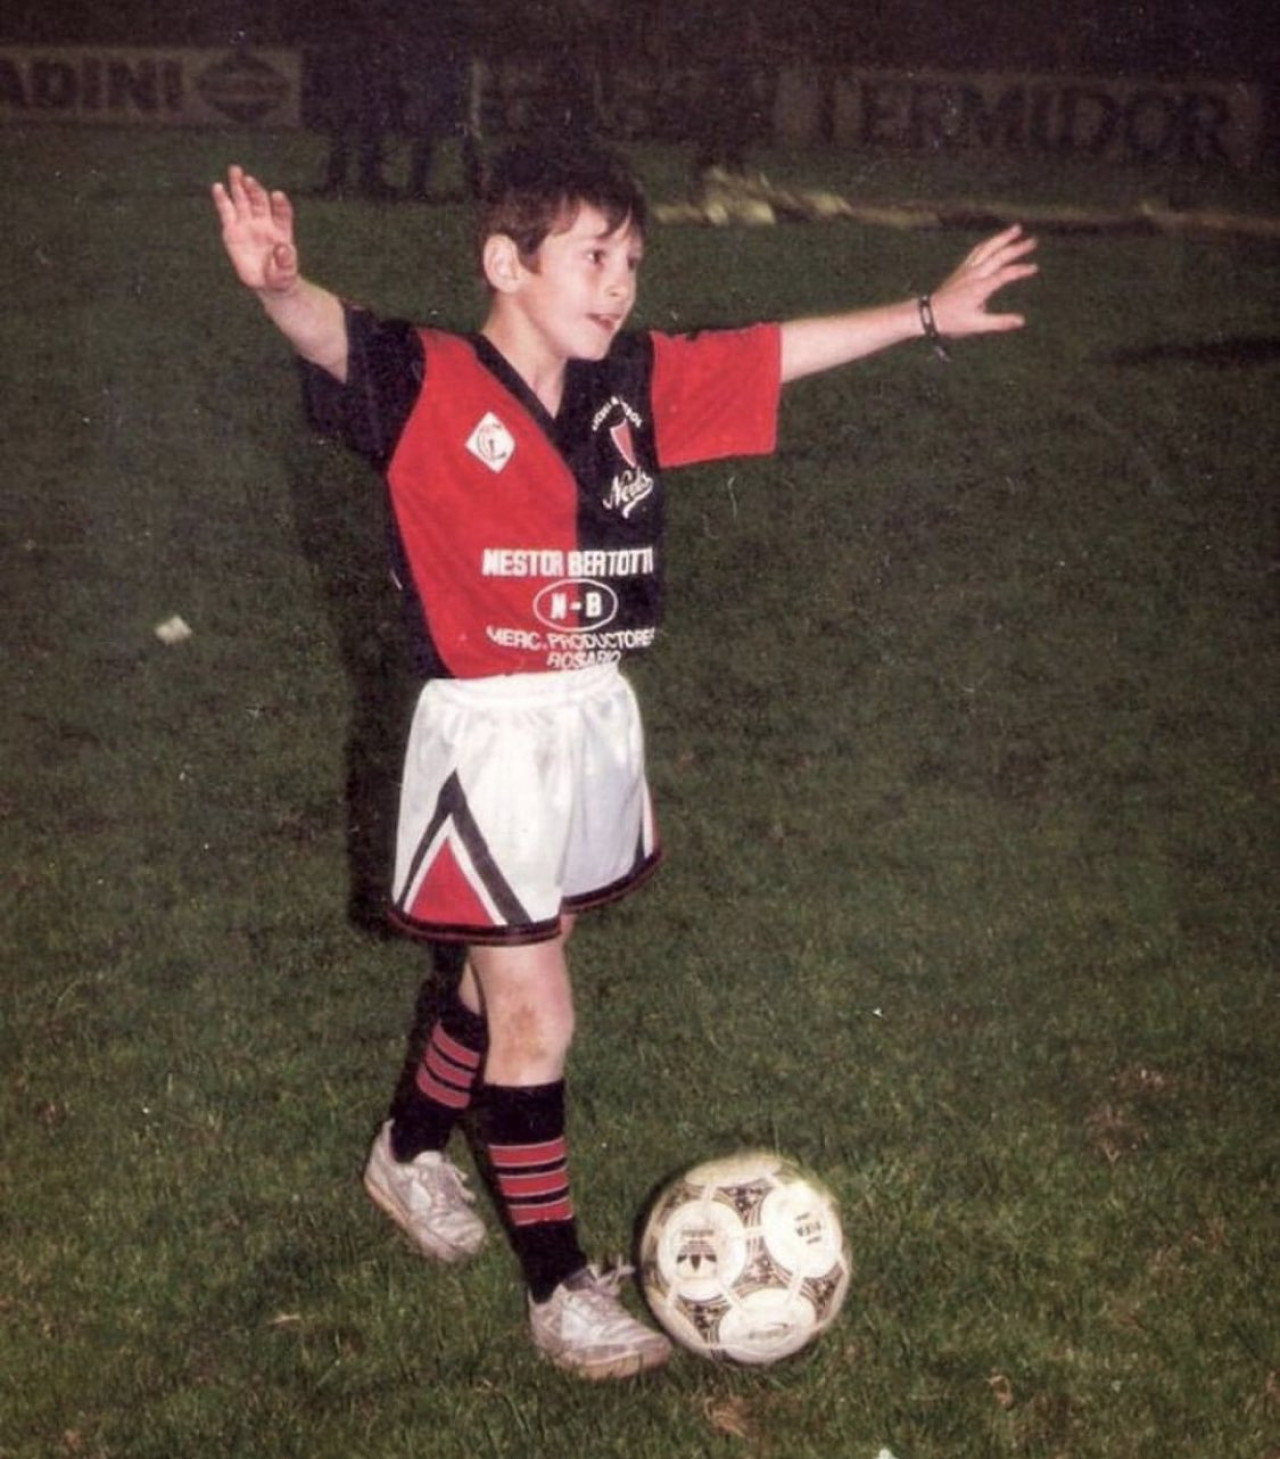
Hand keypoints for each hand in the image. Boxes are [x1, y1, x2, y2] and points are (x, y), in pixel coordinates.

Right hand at [211, 165, 299, 294]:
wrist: (267, 282)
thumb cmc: (280, 275)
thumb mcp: (286, 271)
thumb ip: (286, 260)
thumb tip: (282, 248)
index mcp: (281, 229)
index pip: (282, 212)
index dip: (280, 204)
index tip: (277, 196)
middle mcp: (264, 222)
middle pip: (260, 201)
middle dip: (255, 190)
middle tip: (249, 179)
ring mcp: (248, 223)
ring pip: (243, 200)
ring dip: (239, 186)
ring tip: (235, 171)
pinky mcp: (232, 229)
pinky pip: (226, 211)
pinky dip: (222, 199)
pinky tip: (218, 187)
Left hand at [929, 225, 1038, 337]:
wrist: (928, 313)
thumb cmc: (952, 321)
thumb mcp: (977, 325)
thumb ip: (1000, 322)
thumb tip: (1021, 321)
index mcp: (979, 288)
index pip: (1004, 275)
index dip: (1020, 270)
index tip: (1034, 267)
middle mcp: (974, 274)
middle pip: (999, 256)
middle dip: (1017, 247)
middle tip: (1034, 241)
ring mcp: (967, 269)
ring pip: (987, 248)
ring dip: (1003, 237)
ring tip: (1017, 228)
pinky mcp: (962, 268)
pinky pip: (977, 250)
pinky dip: (989, 242)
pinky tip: (997, 239)